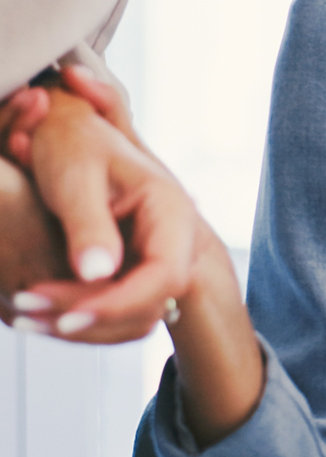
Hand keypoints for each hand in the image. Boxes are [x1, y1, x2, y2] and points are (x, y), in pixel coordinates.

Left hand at [4, 87, 195, 341]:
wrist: (67, 132)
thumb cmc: (74, 144)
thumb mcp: (76, 178)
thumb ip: (89, 225)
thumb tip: (99, 274)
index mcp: (170, 211)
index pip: (165, 275)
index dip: (120, 303)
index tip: (67, 317)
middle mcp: (170, 240)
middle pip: (150, 302)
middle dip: (91, 316)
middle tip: (28, 307)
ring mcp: (151, 258)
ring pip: (132, 315)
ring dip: (80, 324)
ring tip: (24, 312)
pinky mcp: (128, 270)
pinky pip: (113, 310)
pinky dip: (75, 317)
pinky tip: (36, 310)